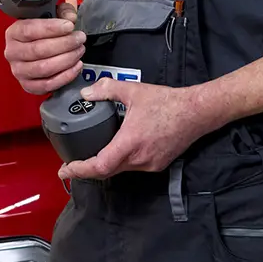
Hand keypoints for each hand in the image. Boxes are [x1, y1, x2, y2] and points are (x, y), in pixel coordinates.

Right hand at [3, 4, 84, 93]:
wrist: (37, 52)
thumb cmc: (43, 33)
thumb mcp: (52, 16)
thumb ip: (63, 12)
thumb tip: (70, 17)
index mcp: (14, 33)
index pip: (29, 30)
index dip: (51, 28)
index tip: (69, 26)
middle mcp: (12, 52)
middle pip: (38, 50)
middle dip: (64, 43)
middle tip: (79, 38)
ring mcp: (19, 71)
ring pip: (44, 68)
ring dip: (66, 59)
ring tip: (79, 50)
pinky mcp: (28, 85)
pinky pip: (48, 84)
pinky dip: (65, 76)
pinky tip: (76, 65)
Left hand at [57, 79, 218, 181]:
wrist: (197, 112)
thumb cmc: (168, 102)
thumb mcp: (133, 91)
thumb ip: (106, 90)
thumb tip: (86, 93)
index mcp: (130, 142)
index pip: (99, 166)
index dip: (79, 171)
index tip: (65, 170)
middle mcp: (139, 158)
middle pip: (106, 172)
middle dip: (86, 171)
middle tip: (70, 167)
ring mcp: (150, 164)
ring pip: (120, 170)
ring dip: (104, 167)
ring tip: (89, 158)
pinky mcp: (158, 164)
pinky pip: (133, 167)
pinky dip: (120, 163)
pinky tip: (114, 152)